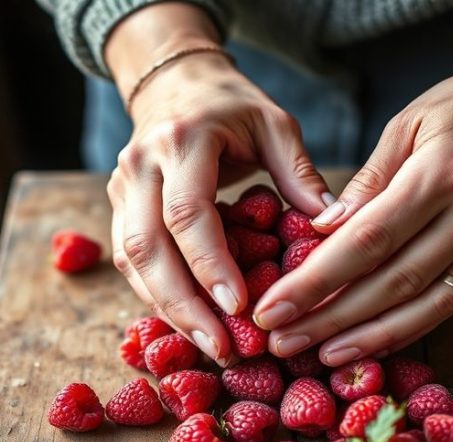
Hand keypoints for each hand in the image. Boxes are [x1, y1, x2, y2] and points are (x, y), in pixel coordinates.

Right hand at [104, 4, 329, 364]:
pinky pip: (131, 263)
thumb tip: (334, 228)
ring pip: (132, 262)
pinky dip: (159, 297)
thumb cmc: (232, 107)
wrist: (176, 83)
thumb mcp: (275, 125)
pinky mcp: (118, 208)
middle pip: (148, 248)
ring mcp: (121, 188)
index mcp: (181, 140)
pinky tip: (191, 324)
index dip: (210, 265)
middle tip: (222, 348)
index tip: (239, 308)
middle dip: (183, 305)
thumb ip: (301, 174)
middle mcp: (140, 166)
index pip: (187, 213)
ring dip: (168, 310)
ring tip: (210, 347)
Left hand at [253, 20, 452, 365]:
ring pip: (424, 304)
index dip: (316, 282)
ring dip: (368, 337)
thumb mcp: (408, 122)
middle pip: (390, 282)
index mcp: (441, 173)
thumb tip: (321, 233)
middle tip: (281, 342)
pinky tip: (370, 342)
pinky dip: (409, 326)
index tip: (272, 309)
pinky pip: (451, 300)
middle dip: (330, 318)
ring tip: (319, 357)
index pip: (367, 241)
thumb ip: (367, 182)